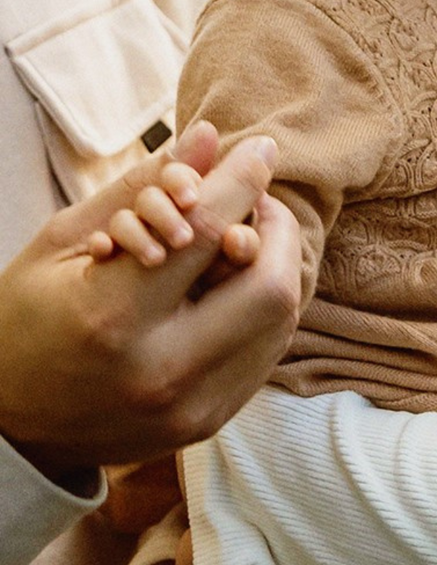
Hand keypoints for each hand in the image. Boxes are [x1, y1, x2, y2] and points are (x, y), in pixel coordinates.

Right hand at [0, 121, 301, 484]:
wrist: (5, 430)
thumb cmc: (25, 320)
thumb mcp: (65, 242)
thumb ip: (143, 185)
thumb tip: (210, 135)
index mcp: (112, 318)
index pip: (209, 232)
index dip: (243, 180)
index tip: (260, 148)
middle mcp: (160, 371)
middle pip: (270, 285)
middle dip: (277, 230)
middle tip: (256, 202)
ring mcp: (190, 407)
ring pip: (281, 321)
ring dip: (276, 267)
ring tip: (246, 238)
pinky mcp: (209, 424)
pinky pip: (268, 353)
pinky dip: (264, 310)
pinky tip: (237, 287)